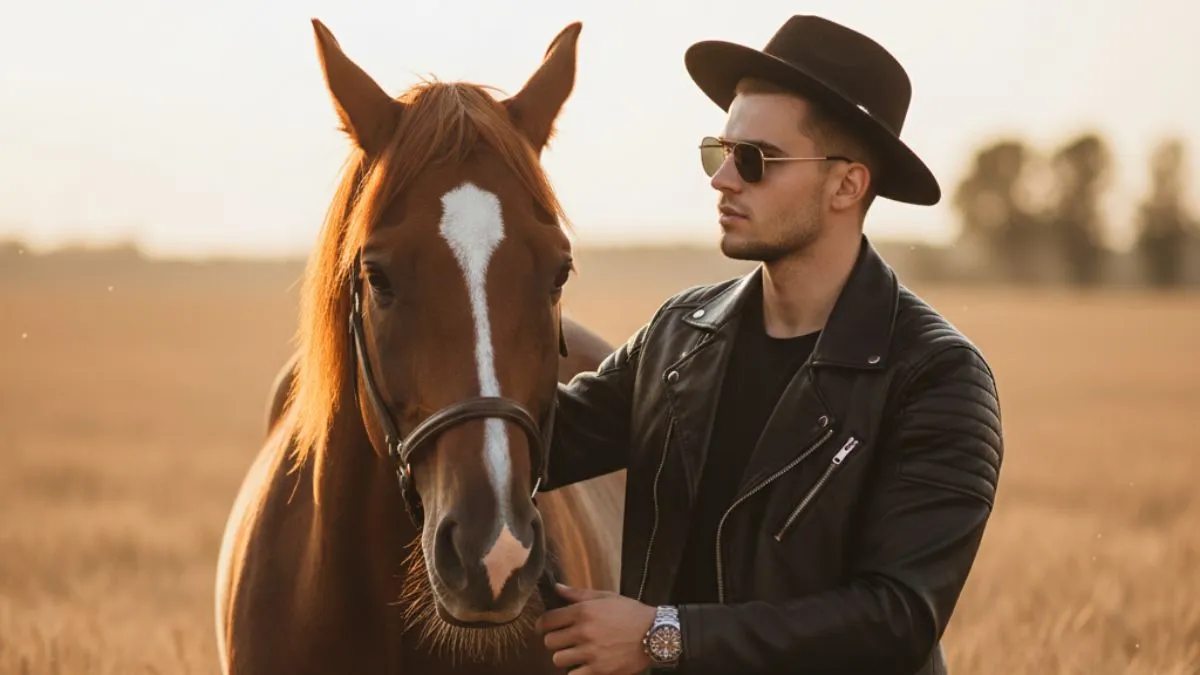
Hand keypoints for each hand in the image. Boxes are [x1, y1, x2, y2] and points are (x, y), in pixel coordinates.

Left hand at [535, 583, 655, 673]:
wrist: (655, 633)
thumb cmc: (630, 613)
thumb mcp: (606, 597)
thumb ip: (578, 594)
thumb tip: (557, 587)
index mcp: (583, 611)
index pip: (547, 620)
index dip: (542, 625)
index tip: (544, 628)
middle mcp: (583, 631)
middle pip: (550, 641)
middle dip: (554, 641)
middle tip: (564, 641)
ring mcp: (590, 652)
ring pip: (558, 659)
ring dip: (564, 657)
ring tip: (573, 654)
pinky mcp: (599, 670)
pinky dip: (575, 672)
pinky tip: (583, 666)